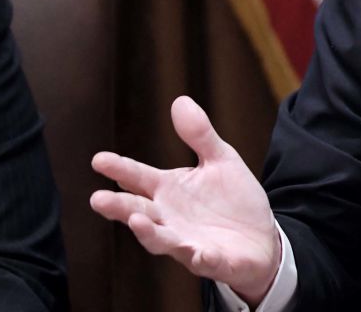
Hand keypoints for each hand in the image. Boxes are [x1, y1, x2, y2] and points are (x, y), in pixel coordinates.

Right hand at [90, 96, 280, 303]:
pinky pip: (203, 261)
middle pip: (140, 211)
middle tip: (97, 199)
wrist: (262, 238)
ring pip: (162, 240)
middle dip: (119, 207)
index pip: (139, 178)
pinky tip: (198, 252)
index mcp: (170, 191)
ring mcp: (188, 242)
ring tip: (135, 220)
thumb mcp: (221, 160)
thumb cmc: (234, 200)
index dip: (120, 169)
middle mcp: (170, 218)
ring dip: (148, 232)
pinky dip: (199, 257)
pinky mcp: (212, 261)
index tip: (98, 159)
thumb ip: (200, 135)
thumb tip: (180, 100)